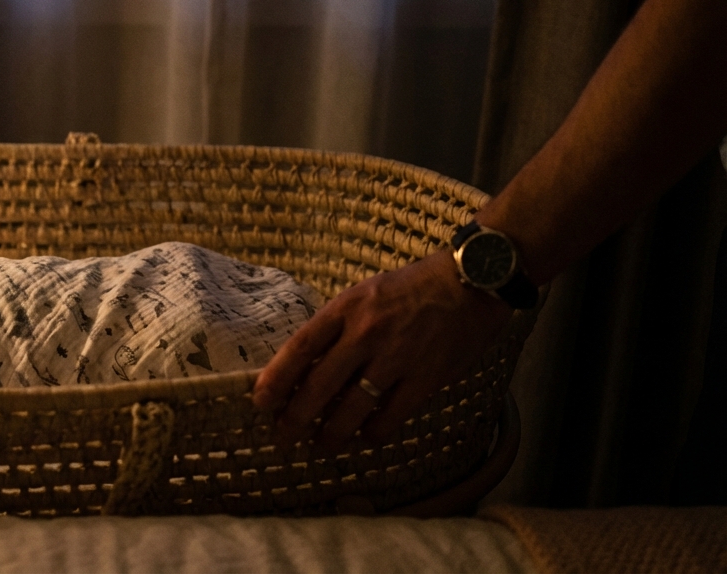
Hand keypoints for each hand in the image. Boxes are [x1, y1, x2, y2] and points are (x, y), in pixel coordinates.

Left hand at [251, 250, 511, 451]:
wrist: (470, 283)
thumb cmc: (411, 287)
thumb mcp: (364, 294)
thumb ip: (338, 326)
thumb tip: (307, 364)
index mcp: (346, 308)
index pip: (301, 347)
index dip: (276, 378)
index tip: (259, 402)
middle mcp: (366, 333)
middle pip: (320, 385)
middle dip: (296, 417)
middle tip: (282, 437)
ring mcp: (397, 357)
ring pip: (352, 408)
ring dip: (332, 434)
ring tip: (320, 447)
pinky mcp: (426, 377)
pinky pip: (391, 416)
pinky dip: (374, 432)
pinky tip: (365, 438)